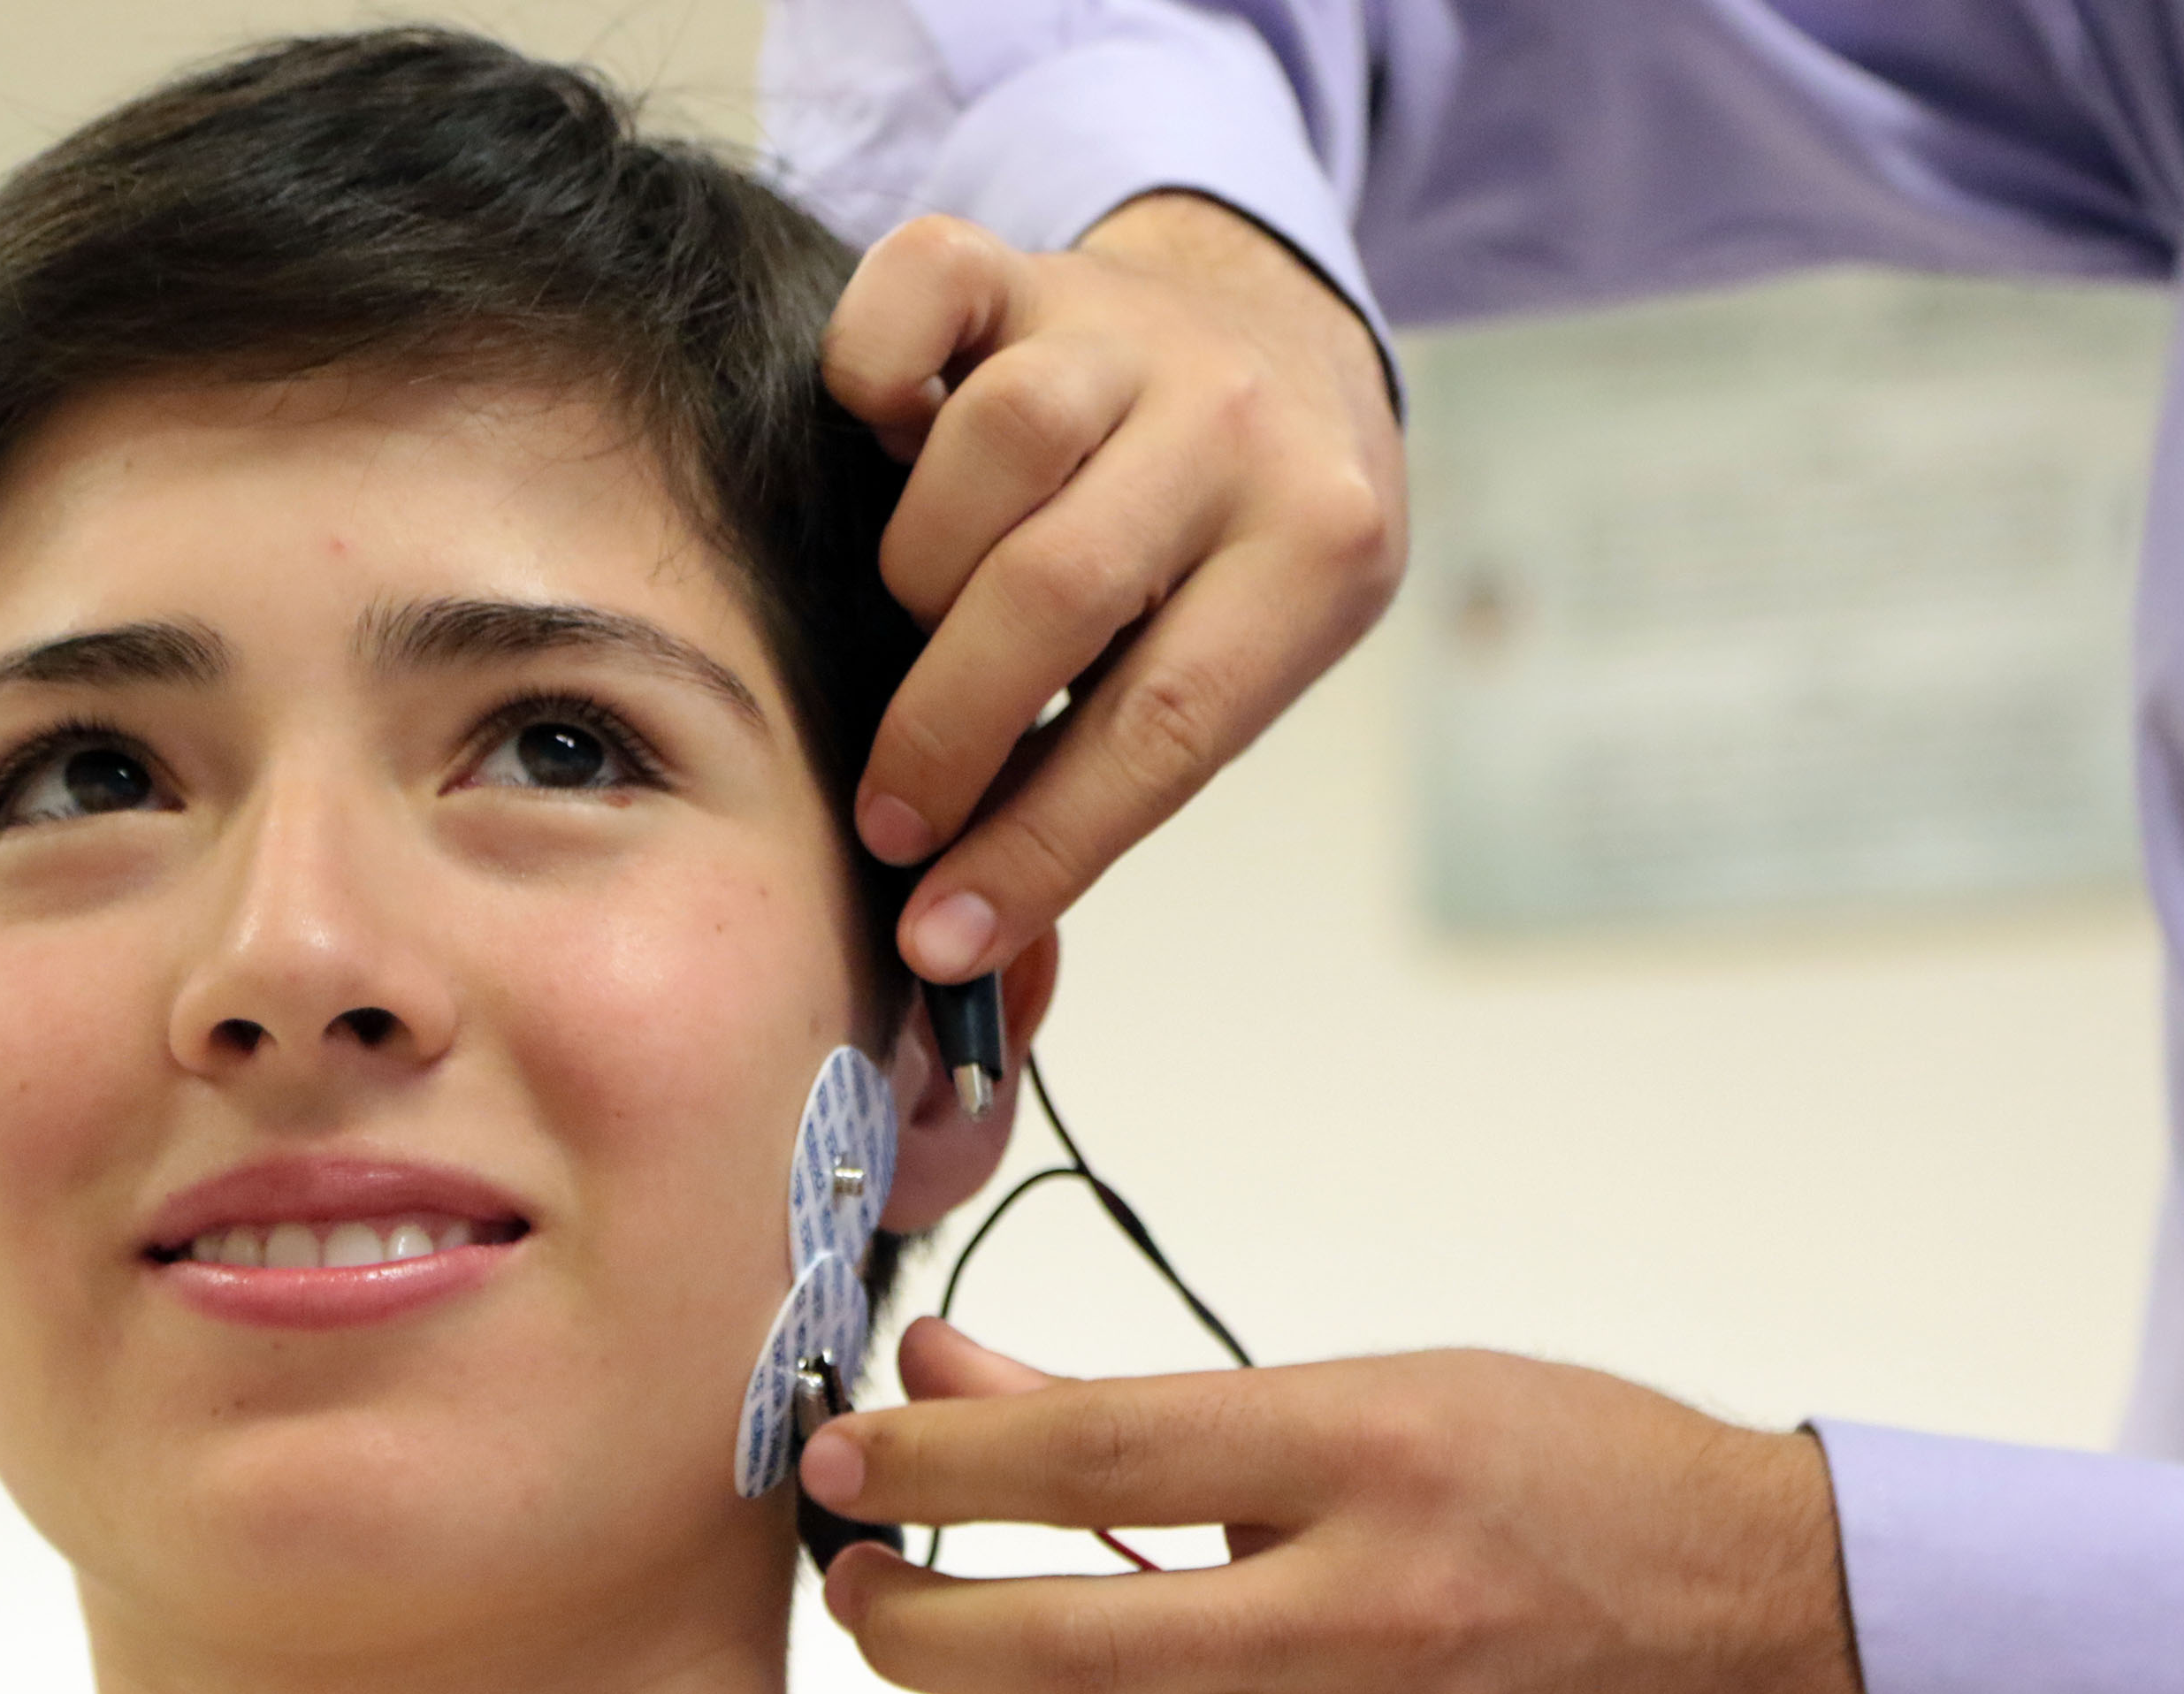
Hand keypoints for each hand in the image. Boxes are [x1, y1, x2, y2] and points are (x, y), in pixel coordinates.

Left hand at [802, 1322, 1886, 1693]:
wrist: (1761, 1636)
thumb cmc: (1571, 1480)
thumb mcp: (1363, 1394)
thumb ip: (1134, 1409)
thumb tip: (947, 1379)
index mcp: (1367, 1452)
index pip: (1089, 1459)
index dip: (934, 1464)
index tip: (843, 1461)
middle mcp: (1370, 1613)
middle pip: (1059, 1651)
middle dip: (917, 1627)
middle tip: (863, 1589)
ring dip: (1099, 1682)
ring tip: (1197, 1615)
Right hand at [822, 194, 1405, 981]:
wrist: (1277, 344)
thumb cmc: (1233, 550)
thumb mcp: (1235, 658)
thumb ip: (1117, 773)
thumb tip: (968, 935)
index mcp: (1315, 550)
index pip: (1165, 727)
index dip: (1041, 846)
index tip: (944, 937)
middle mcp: (1231, 425)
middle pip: (1058, 588)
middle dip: (951, 733)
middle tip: (894, 818)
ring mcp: (1123, 332)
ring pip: (990, 445)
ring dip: (921, 570)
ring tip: (924, 619)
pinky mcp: (1025, 268)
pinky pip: (919, 288)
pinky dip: (868, 367)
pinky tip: (876, 435)